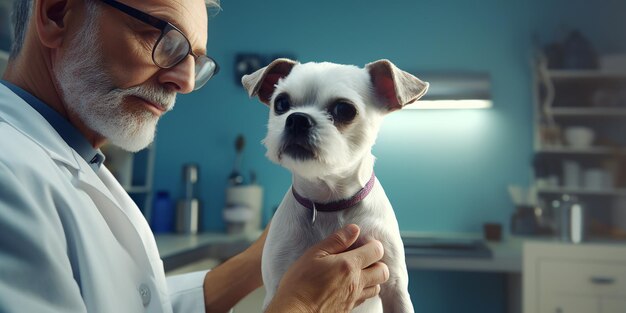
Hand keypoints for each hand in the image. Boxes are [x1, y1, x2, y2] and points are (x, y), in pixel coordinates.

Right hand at [265, 224, 388, 312]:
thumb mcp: (314, 254)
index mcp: (349, 265)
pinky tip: (348, 285)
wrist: (294, 312)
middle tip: (362, 257)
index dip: (372, 244)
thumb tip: (354, 230)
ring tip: (356, 272)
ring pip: (377, 287)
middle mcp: (356, 283)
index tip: (362, 242)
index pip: (376, 251)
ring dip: (371, 278)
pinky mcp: (348, 309)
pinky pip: (364, 298)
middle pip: (383, 271)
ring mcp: (353, 298)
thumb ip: (336, 240)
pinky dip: (362, 290)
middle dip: (377, 262)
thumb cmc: (299, 282)